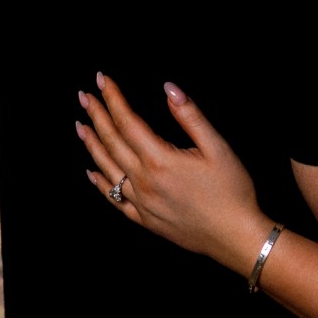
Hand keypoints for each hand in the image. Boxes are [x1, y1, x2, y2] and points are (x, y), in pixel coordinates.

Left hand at [77, 73, 272, 275]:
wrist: (236, 238)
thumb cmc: (232, 192)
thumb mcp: (218, 147)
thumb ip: (190, 116)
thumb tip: (169, 88)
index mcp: (160, 160)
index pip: (127, 121)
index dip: (113, 98)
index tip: (102, 79)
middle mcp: (144, 182)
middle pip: (112, 142)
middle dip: (97, 115)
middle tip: (84, 96)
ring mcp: (142, 203)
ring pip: (108, 168)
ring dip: (92, 145)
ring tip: (81, 126)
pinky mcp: (145, 220)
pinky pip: (114, 200)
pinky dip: (100, 184)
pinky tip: (92, 172)